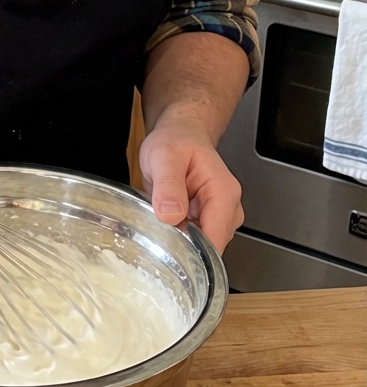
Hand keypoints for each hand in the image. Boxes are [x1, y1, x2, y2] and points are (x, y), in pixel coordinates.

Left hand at [137, 124, 243, 252]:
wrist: (180, 135)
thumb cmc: (176, 141)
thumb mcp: (164, 156)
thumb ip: (168, 185)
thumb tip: (170, 214)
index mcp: (224, 192)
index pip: (216, 238)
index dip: (192, 252)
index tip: (168, 250)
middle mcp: (228, 208)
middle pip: (209, 248)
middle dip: (183, 246)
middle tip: (158, 227)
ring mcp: (220, 217)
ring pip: (200, 248)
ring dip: (179, 240)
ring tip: (162, 216)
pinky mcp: (208, 222)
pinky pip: (193, 241)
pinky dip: (178, 235)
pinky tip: (167, 219)